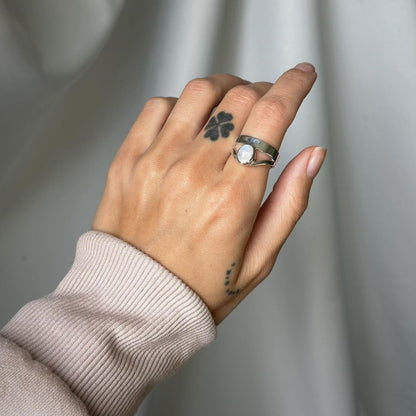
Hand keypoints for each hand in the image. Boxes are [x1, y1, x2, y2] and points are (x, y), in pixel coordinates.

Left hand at [92, 63, 325, 324]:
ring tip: (229, 108)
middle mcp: (194, 172)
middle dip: (262, 91)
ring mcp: (156, 162)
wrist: (135, 302)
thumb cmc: (196, 289)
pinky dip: (182, 104)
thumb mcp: (259, 260)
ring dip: (225, 89)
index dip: (294, 87)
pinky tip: (190, 123)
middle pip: (239, 97)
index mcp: (232, 198)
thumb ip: (290, 203)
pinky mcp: (128, 160)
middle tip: (264, 108)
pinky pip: (158, 106)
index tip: (302, 77)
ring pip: (200, 92)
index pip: (271, 117)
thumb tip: (311, 156)